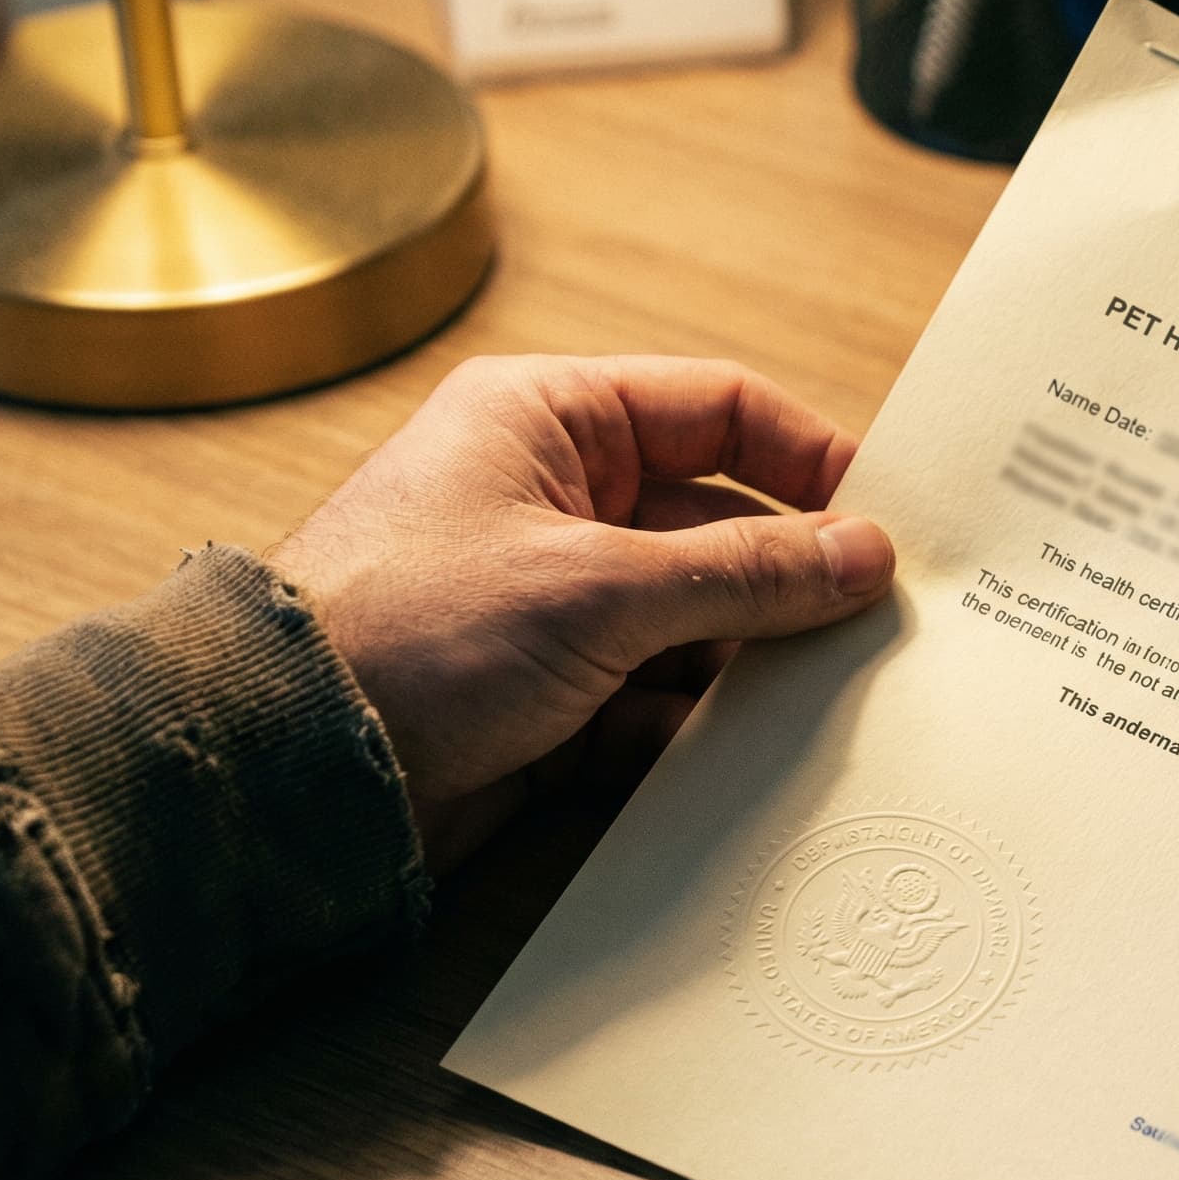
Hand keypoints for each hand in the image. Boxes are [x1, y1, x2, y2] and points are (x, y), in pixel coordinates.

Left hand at [270, 354, 894, 868]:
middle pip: (718, 523)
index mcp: (548, 421)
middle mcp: (551, 499)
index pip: (717, 409)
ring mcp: (549, 602)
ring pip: (695, 619)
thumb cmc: (407, 634)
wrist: (292, 769)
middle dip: (788, 580)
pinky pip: (656, 698)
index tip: (886, 520)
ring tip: (810, 699)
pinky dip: (694, 726)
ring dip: (746, 662)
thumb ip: (748, 571)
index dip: (810, 459)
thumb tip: (862, 554)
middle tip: (872, 626)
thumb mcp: (603, 588)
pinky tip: (731, 753)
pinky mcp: (546, 694)